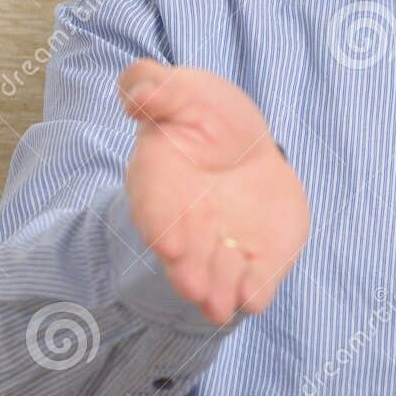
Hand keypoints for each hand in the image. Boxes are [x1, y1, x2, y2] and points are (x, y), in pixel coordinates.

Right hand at [118, 58, 309, 326]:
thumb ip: (157, 88)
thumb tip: (138, 92)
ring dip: (219, 289)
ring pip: (216, 273)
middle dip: (189, 271)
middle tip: (196, 290)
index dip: (162, 226)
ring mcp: (220, 244)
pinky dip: (257, 288)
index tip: (169, 244)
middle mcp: (186, 222)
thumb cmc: (204, 115)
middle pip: (184, 252)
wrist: (244, 144)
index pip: (155, 208)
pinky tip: (258, 298)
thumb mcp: (184, 91)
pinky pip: (257, 277)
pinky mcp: (255, 255)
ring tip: (223, 306)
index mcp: (159, 181)